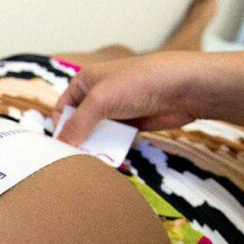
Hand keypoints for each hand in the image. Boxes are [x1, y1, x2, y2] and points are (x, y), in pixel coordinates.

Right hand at [52, 51, 201, 145]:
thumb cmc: (140, 82)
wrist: (184, 88)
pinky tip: (110, 159)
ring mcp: (115, 110)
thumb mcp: (100, 100)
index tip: (61, 147)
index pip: (61, 108)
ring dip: (94, 147)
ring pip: (96, 134)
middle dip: (76, 140)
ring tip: (92, 162)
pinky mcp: (131, 124)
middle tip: (74, 159)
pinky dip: (111, 149)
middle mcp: (97, 95)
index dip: (59, 128)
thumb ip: (77, 124)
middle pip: (77, 124)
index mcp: (85, 82)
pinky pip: (114, 140)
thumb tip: (61, 145)